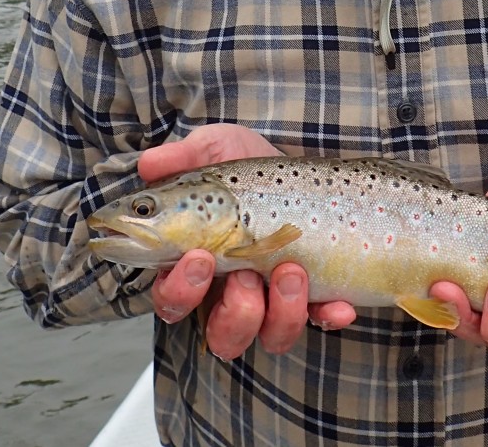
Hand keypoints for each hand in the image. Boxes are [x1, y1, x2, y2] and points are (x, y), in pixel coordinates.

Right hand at [137, 125, 356, 355]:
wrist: (299, 164)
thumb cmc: (245, 169)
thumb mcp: (214, 150)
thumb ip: (182, 157)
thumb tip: (148, 165)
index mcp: (195, 266)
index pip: (172, 299)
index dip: (179, 290)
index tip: (199, 256)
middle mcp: (231, 294)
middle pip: (222, 336)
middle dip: (235, 312)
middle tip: (244, 272)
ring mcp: (275, 299)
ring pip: (271, 337)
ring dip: (281, 312)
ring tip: (291, 269)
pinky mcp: (315, 295)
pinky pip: (323, 321)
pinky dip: (330, 315)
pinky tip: (338, 303)